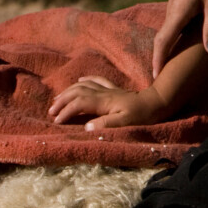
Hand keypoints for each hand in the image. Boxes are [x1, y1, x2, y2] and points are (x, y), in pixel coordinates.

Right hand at [49, 77, 166, 130]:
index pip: (79, 103)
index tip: (57, 121)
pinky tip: (78, 81)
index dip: (66, 111)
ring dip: (69, 91)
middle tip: (51, 112)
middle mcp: (104, 93)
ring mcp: (108, 89)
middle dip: (62, 100)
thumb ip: (106, 124)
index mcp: (104, 102)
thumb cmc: (141, 116)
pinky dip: (85, 80)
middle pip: (77, 92)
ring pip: (83, 85)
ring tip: (57, 100)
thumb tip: (87, 127)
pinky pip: (96, 80)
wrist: (156, 103)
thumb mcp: (125, 123)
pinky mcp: (113, 89)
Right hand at [153, 0, 207, 75]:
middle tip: (161, 79)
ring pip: (170, 30)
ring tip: (172, 65)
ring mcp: (177, 2)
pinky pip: (176, 21)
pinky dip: (177, 35)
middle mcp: (173, 9)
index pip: (163, 44)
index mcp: (178, 13)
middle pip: (163, 40)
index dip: (159, 62)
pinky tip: (185, 39)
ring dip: (169, 47)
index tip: (154, 80)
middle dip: (161, 59)